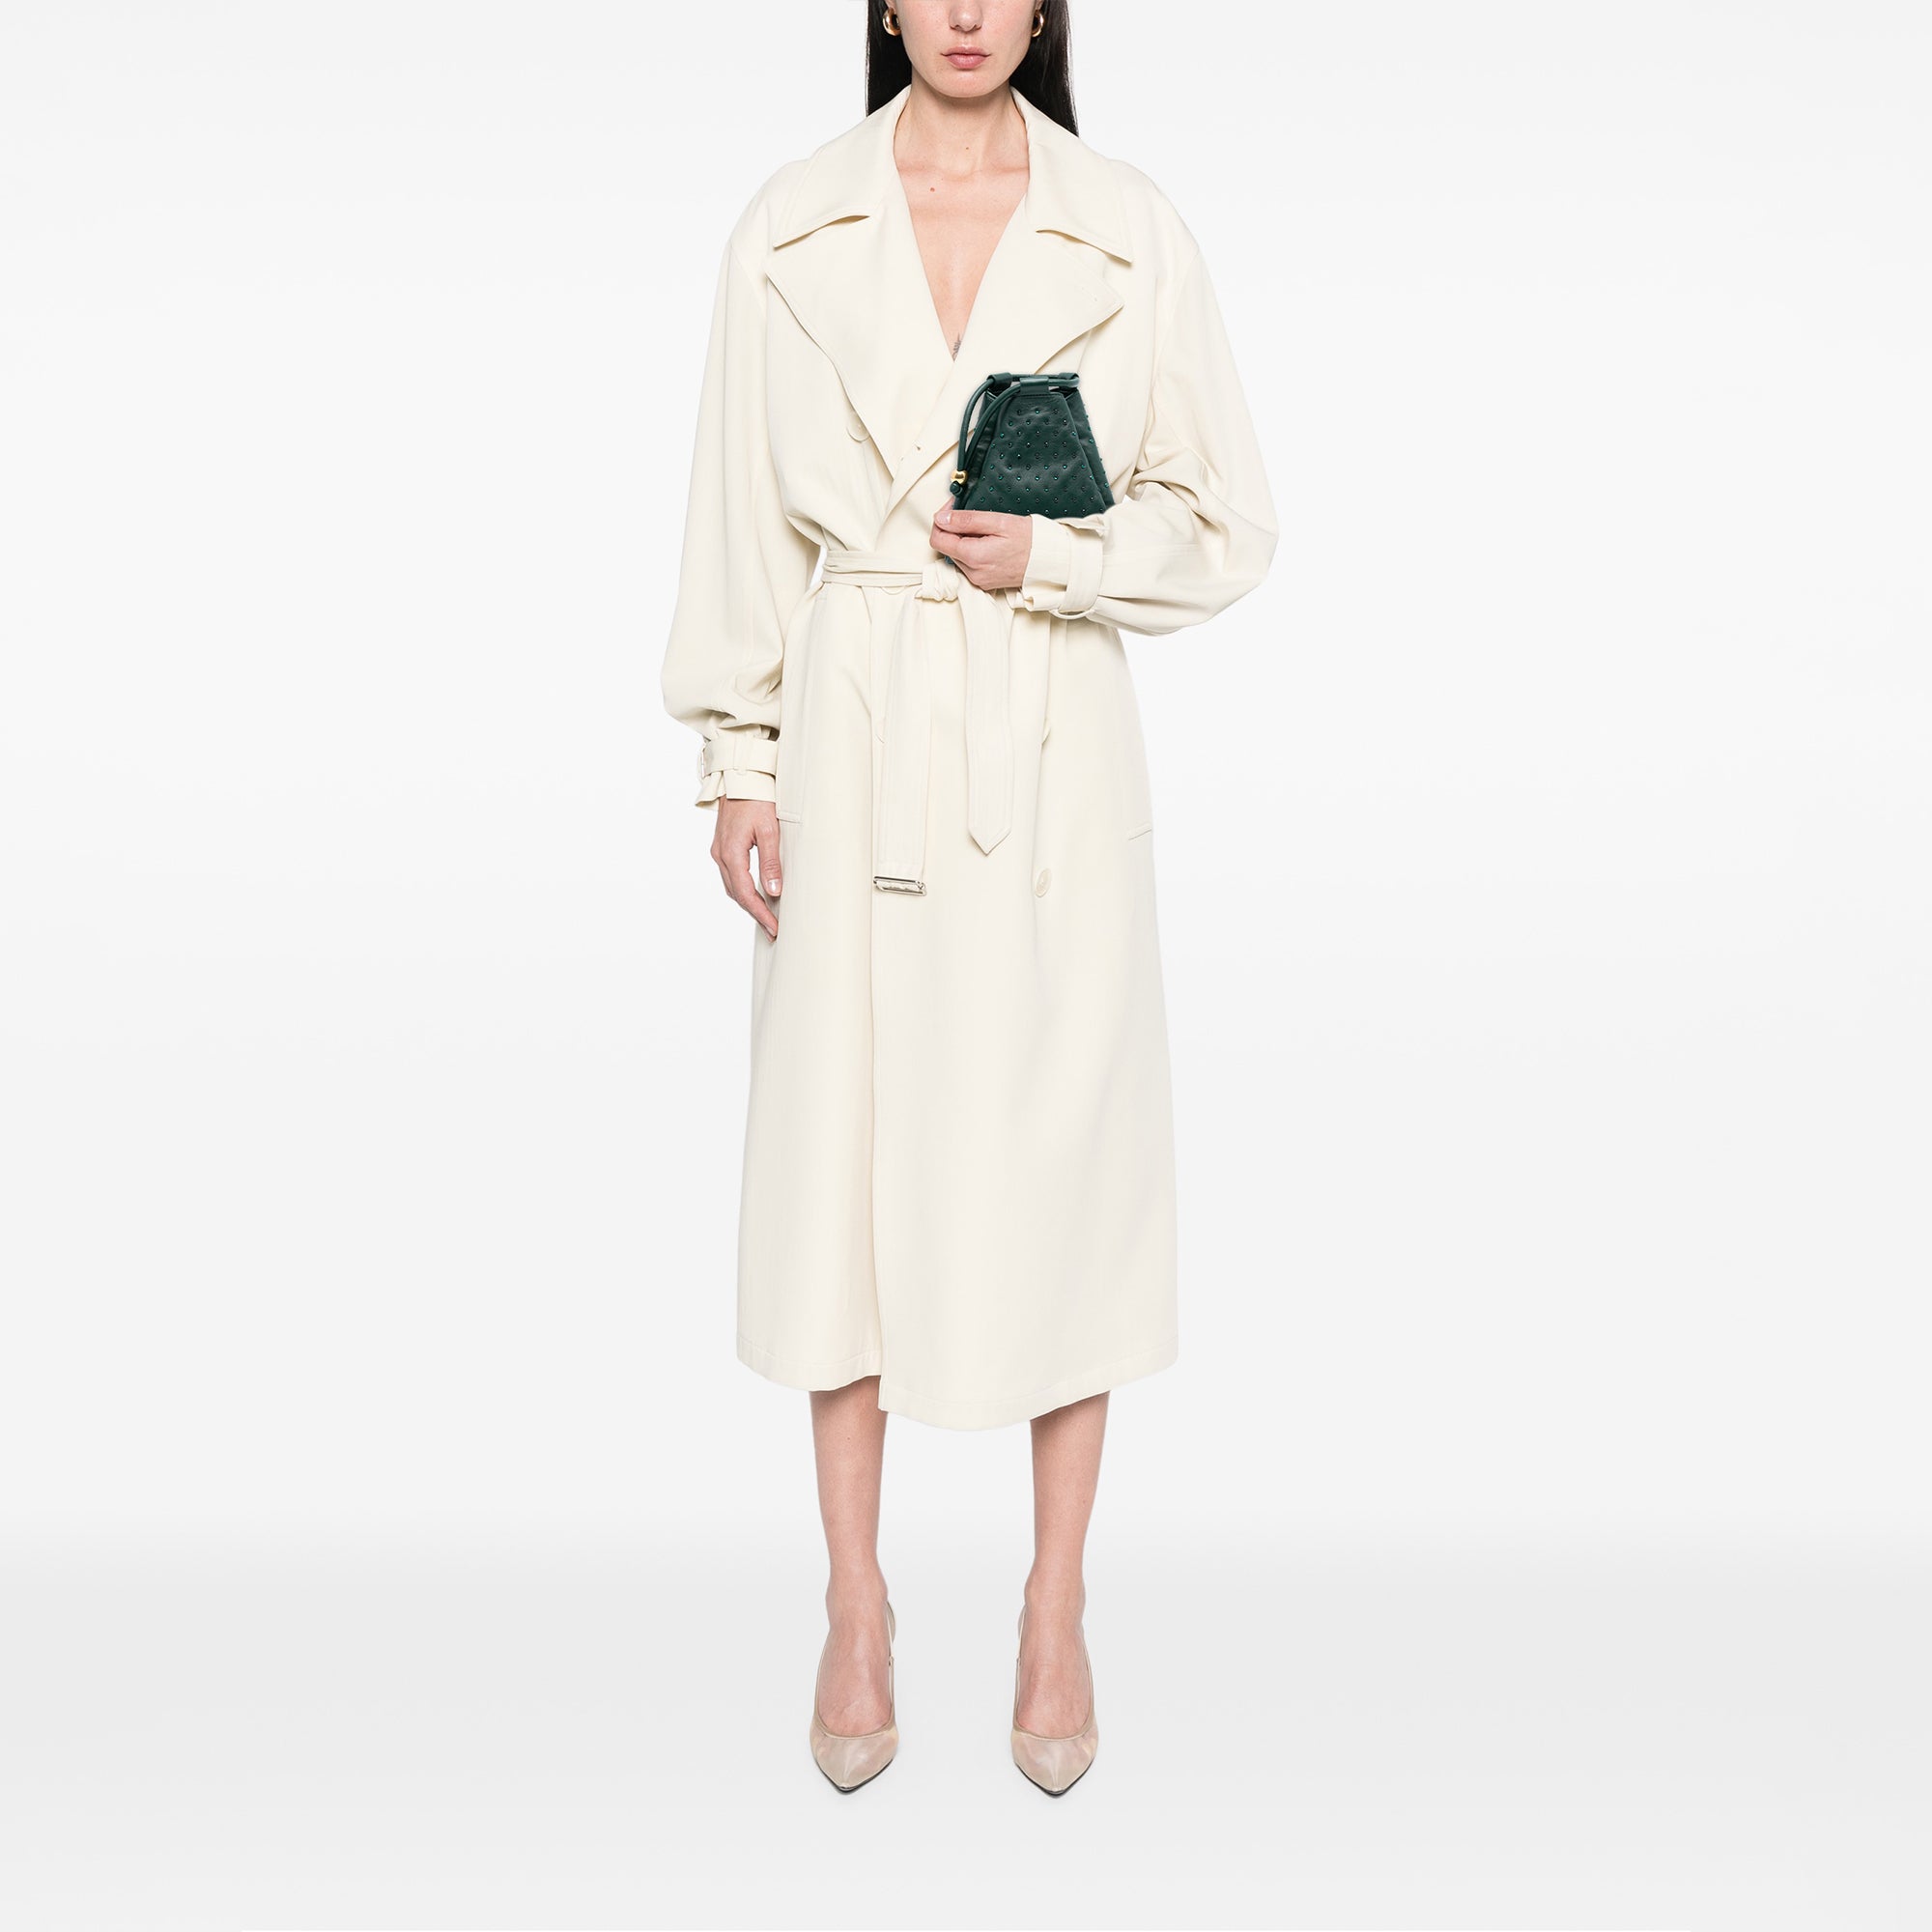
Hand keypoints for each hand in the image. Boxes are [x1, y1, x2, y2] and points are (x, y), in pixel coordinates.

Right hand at [712, 796, 779, 938]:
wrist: (741, 778)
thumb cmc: (757, 799)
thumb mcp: (770, 830)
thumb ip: (771, 862)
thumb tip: (773, 891)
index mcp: (731, 852)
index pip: (746, 893)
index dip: (760, 913)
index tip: (774, 928)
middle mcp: (720, 855)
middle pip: (737, 894)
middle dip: (755, 913)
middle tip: (773, 930)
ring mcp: (719, 851)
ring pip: (733, 886)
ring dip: (748, 903)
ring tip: (766, 917)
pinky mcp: (723, 847)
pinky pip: (732, 876)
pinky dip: (743, 889)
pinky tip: (756, 894)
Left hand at [929, 506, 1031, 589]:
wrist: (1049, 560)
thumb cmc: (1031, 540)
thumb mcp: (998, 521)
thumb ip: (966, 520)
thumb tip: (941, 519)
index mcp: (974, 557)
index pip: (937, 540)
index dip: (941, 520)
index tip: (952, 509)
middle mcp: (973, 573)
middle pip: (946, 548)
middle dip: (952, 529)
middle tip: (969, 515)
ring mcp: (979, 580)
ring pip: (956, 556)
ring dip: (962, 540)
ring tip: (983, 529)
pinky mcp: (985, 582)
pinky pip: (968, 565)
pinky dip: (972, 551)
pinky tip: (987, 542)